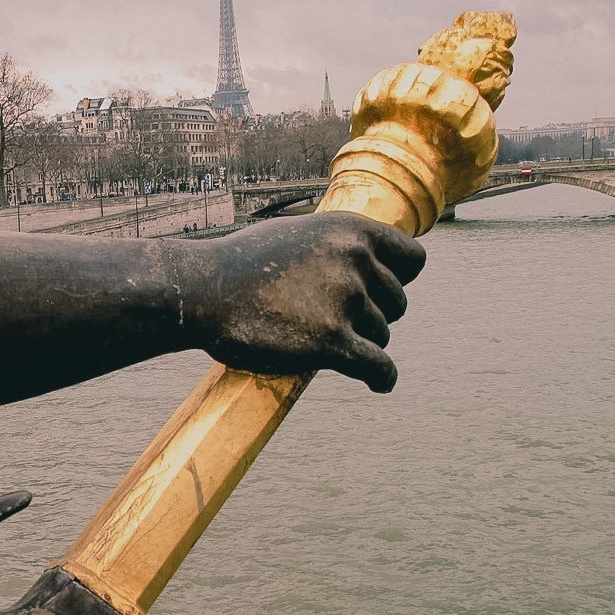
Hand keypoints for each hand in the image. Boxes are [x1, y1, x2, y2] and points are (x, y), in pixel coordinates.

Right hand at [198, 213, 425, 391]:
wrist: (202, 291)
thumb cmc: (240, 264)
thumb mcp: (296, 234)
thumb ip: (336, 245)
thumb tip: (366, 256)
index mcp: (351, 230)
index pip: (413, 260)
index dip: (398, 280)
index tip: (380, 294)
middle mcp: (355, 261)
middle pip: (397, 303)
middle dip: (375, 316)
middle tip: (338, 324)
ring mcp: (345, 301)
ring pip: (382, 335)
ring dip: (360, 344)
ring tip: (322, 343)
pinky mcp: (330, 342)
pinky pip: (378, 367)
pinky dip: (382, 379)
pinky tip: (379, 384)